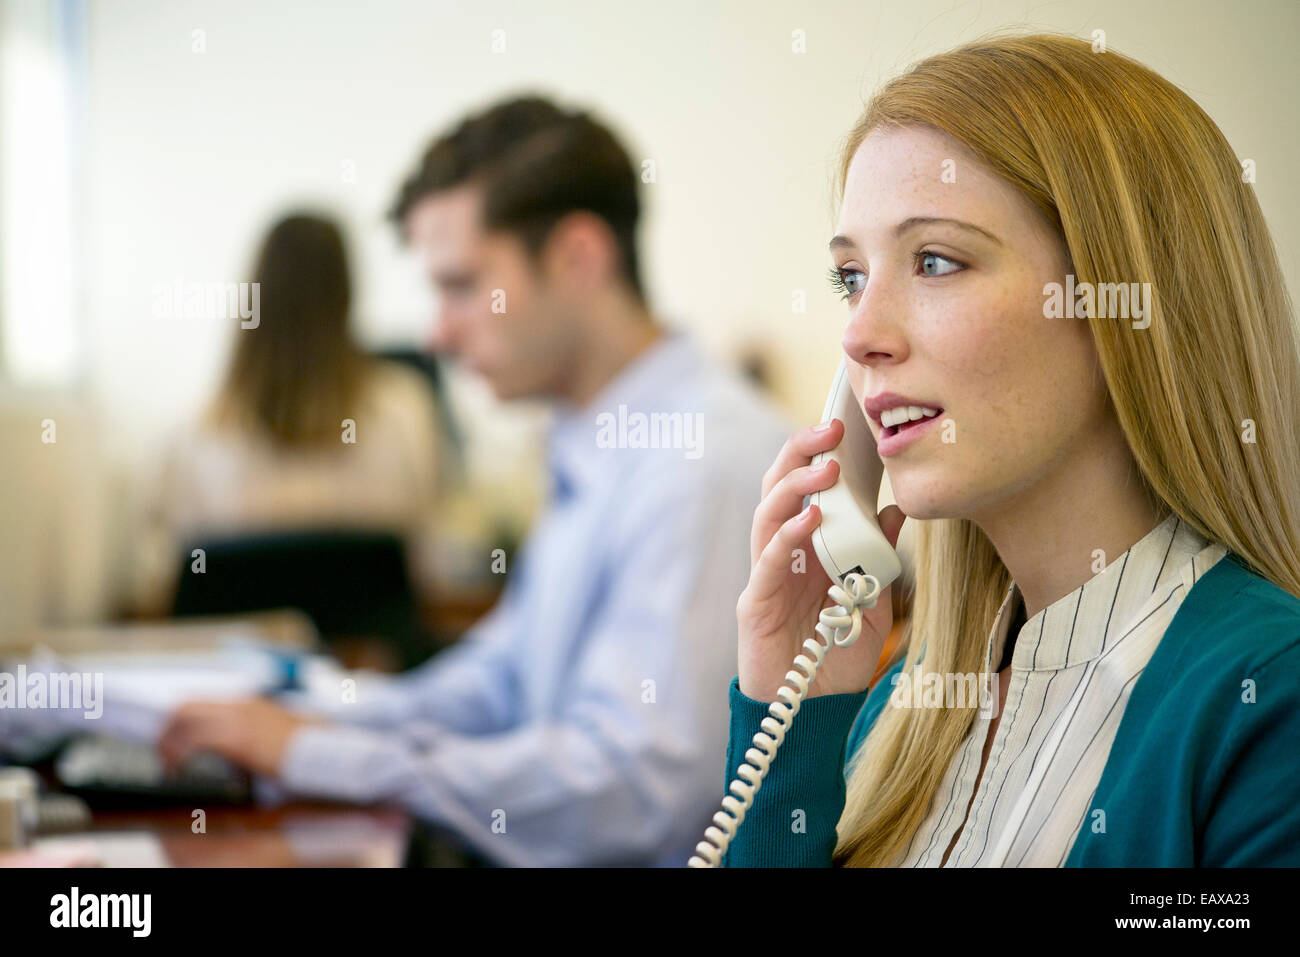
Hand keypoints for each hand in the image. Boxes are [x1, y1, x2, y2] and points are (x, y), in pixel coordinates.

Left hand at [157, 698, 323, 777]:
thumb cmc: (306, 748)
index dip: (181, 721)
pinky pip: (193, 742)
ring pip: (183, 720)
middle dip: (168, 730)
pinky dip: (180, 756)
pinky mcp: (236, 738)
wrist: (322, 751)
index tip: (174, 741)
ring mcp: (237, 719)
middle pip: (185, 706)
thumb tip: (238, 753)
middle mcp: (239, 705)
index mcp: (248, 703)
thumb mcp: (277, 736)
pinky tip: (180, 771)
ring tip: (170, 766)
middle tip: (165, 755)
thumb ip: (255, 735)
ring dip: (169, 744)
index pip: (201, 702)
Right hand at [737, 419, 906, 701]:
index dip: (815, 454)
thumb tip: (898, 512)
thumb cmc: (835, 655)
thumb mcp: (872, 601)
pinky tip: (810, 519)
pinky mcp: (755, 605)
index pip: (803, 489)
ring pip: (767, 516)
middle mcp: (780, 555)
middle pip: (777, 489)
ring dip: (795, 487)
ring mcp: (764, 577)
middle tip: (829, 428)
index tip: (842, 425)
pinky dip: (787, 537)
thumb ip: (879, 559)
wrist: (813, 712)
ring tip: (825, 467)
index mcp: (804, 548)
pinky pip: (767, 563)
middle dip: (799, 454)